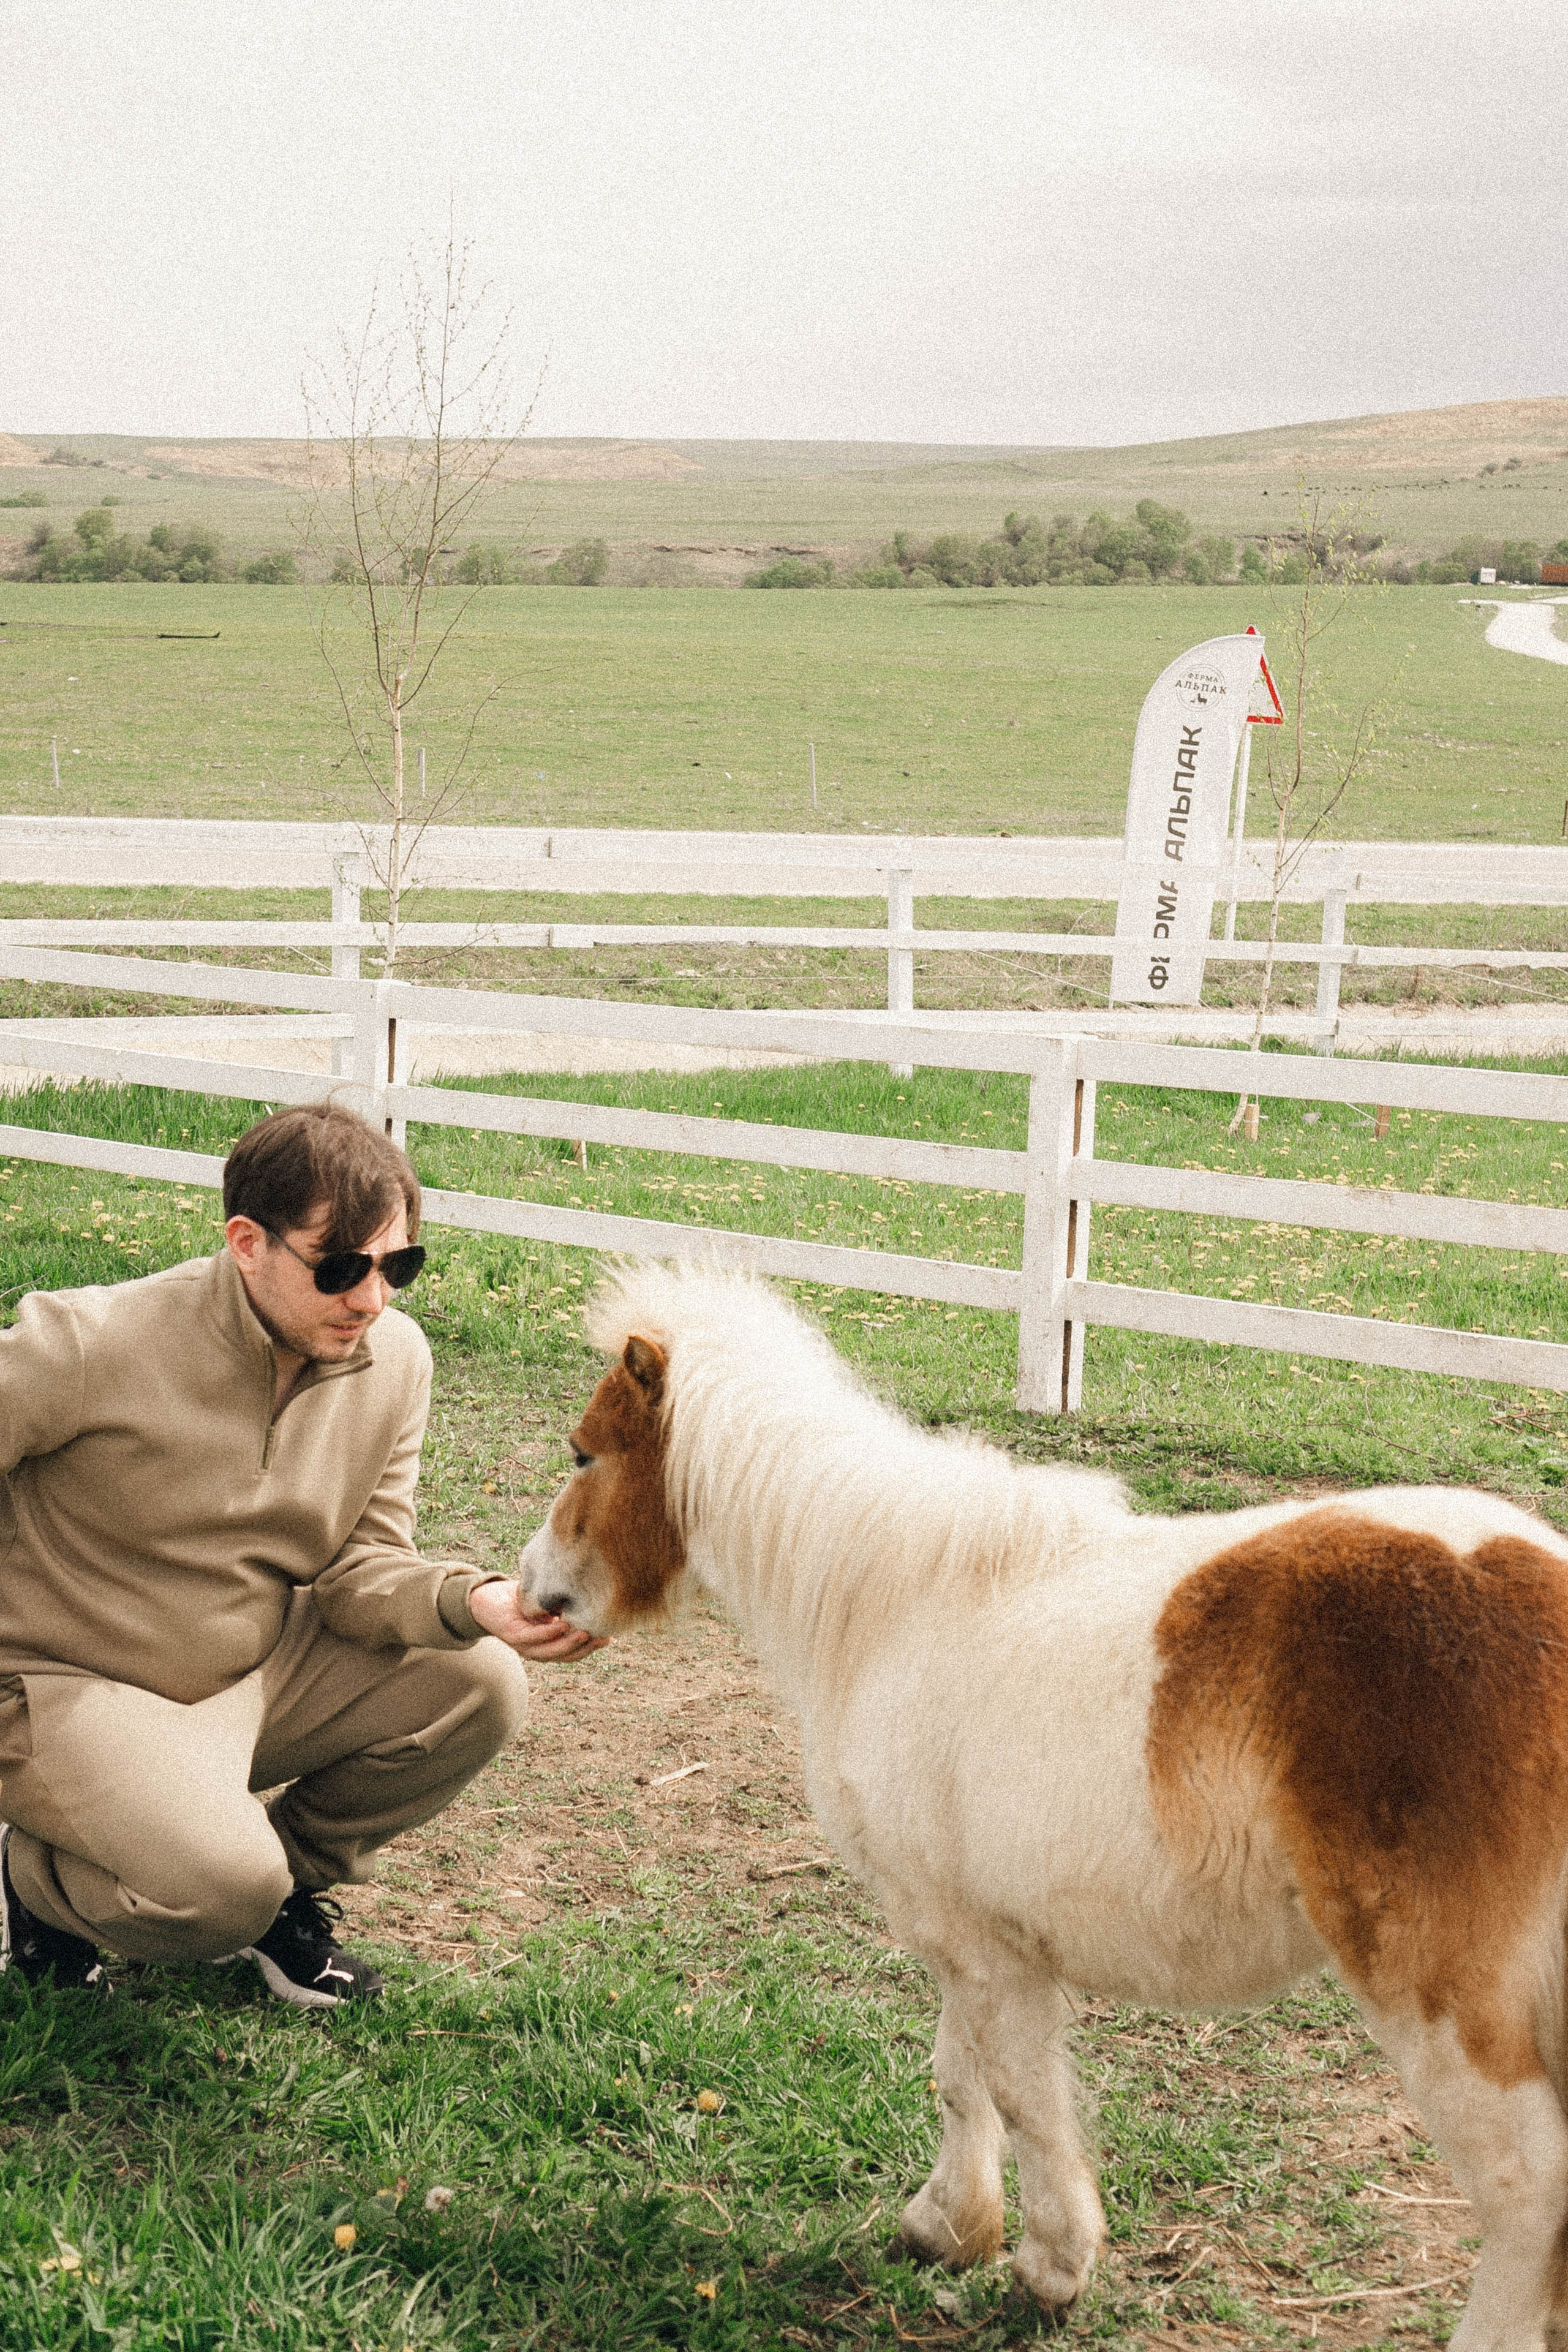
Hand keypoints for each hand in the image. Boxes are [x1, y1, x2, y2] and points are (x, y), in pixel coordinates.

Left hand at [467, 1577, 606, 1660]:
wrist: (483, 1597)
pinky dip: (547, 1633)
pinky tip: (561, 1625)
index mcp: (546, 1644)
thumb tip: (591, 1599)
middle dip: (585, 1649)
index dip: (591, 1648)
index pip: (571, 1652)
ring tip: (587, 1633)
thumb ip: (564, 1605)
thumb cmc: (517, 1600)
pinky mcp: (510, 1635)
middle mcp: (535, 1649)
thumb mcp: (546, 1603)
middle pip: (563, 1656)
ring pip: (549, 1652)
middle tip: (604, 1638)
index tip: (610, 1637)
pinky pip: (531, 1637)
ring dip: (569, 1644)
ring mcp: (522, 1644)